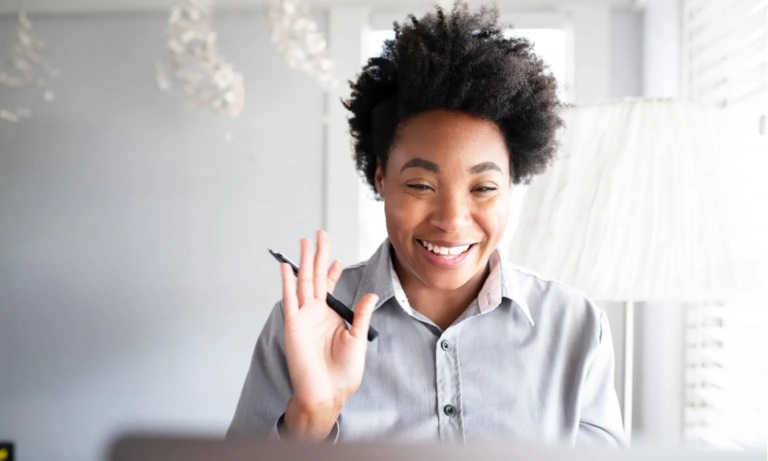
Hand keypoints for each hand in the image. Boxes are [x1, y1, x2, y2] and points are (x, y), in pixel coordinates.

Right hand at [280, 230, 377, 440]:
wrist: (327, 393)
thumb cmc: (343, 373)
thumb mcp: (358, 339)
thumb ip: (361, 315)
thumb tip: (370, 294)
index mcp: (331, 316)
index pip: (330, 287)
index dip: (332, 270)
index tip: (335, 257)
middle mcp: (316, 313)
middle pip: (316, 277)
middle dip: (318, 255)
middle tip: (319, 235)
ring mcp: (303, 317)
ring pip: (303, 282)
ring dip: (303, 261)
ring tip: (304, 242)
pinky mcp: (293, 325)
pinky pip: (289, 299)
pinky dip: (287, 282)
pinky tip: (286, 267)